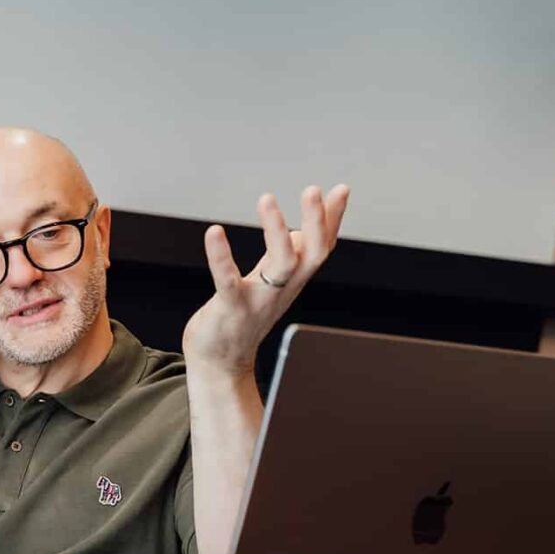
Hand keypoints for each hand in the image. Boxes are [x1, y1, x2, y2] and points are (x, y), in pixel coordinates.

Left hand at [183, 184, 349, 375]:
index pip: (320, 248)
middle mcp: (281, 289)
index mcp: (292, 281)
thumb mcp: (271, 284)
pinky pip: (228, 281)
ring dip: (277, 231)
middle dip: (318, 222)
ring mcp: (258, 300)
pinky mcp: (230, 308)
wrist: (220, 364)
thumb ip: (286, 258)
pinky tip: (214, 232)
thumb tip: (303, 231)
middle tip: (313, 189)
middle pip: (313, 255)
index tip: (341, 189)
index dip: (331, 220)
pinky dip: (221, 256)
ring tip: (267, 199)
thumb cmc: (243, 319)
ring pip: (281, 264)